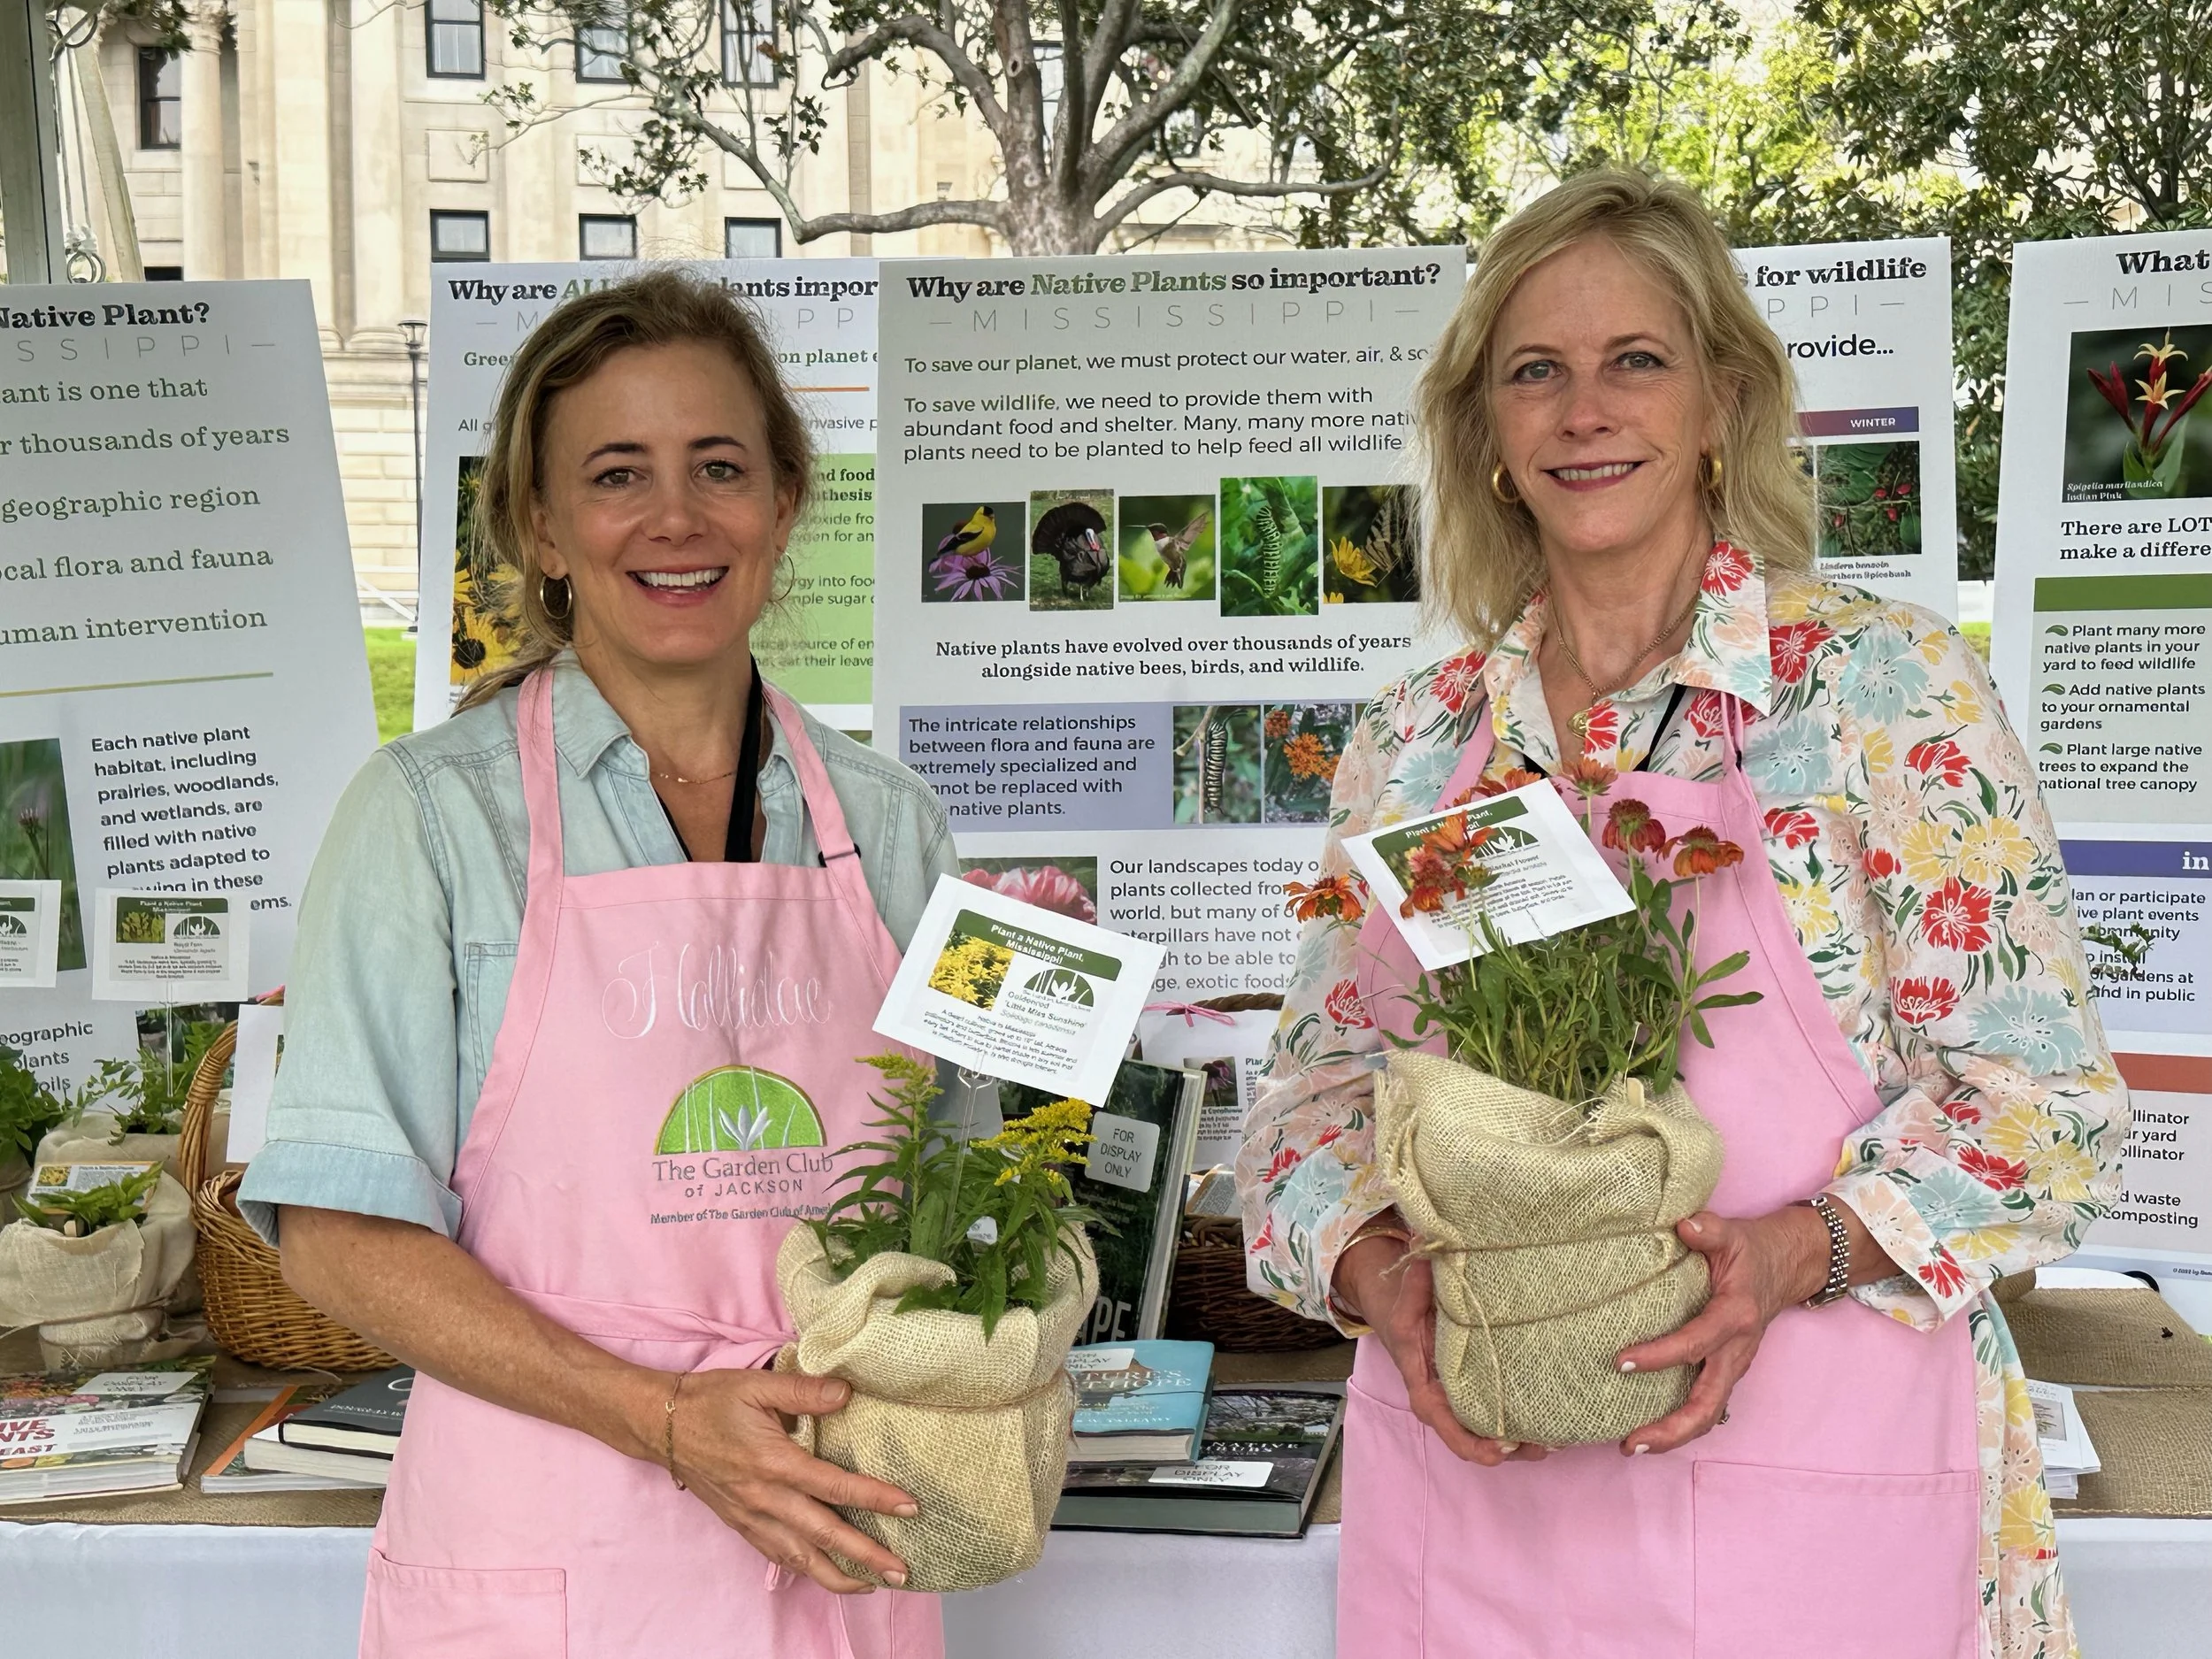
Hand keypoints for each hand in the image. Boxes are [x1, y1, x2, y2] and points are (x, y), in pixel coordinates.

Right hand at [660, 1367, 917, 1594]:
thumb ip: (805, 1390)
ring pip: (801, 1557)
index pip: (835, 1487)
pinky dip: (807, 1569)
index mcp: (774, 1462)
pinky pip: (779, 1556)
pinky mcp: (741, 1524)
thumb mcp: (758, 1384)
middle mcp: (765, 1498)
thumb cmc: (712, 1400)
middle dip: (866, 1556)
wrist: (661, 1426)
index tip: (909, 1508)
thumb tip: (847, 1393)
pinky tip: (826, 1573)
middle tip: (903, 1570)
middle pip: (824, 1535)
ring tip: (874, 1584)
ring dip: (839, 1575)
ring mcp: (752, 1517)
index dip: (875, 1498)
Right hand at [1334, 1232, 1550, 1465]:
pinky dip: (1526, 1423)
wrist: (1402, 1307)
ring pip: (1493, 1433)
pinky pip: (1502, 1415)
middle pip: (1475, 1438)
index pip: (1446, 1425)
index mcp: (1426, 1386)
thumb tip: (1424, 1242)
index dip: (1472, 1443)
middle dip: (1508, 1449)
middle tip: (1543, 1446)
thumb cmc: (1404, 1307)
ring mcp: (1465, 1398)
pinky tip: (1555, 1422)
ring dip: (1523, 1443)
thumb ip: (1417, 1278)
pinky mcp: (1482, 1390)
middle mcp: (1446, 1400)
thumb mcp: (1406, 1295)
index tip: (1499, 1448)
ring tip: (1556, 1441)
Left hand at [1612, 1206, 1833, 1456]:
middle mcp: (1737, 1350)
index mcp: (1735, 1316)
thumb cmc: (1752, 1250)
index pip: (1694, 1344)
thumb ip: (1708, 1230)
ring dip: (1674, 1435)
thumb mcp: (1732, 1233)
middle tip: (1630, 1444)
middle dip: (1671, 1430)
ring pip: (1709, 1414)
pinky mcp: (1728, 1370)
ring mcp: (1734, 1365)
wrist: (1788, 1266)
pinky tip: (1650, 1429)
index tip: (1619, 1362)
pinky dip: (1682, 1422)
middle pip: (1708, 1405)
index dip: (1658, 1356)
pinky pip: (1707, 1405)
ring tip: (1633, 1446)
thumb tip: (1685, 1226)